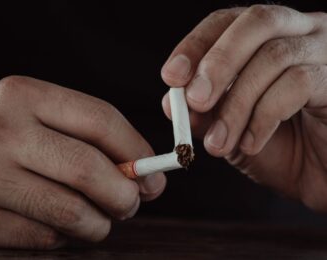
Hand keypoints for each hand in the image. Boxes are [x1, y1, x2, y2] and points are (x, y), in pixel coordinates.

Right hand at [0, 76, 165, 248]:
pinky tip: (61, 225)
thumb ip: (85, 136)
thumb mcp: (32, 115)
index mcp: (23, 95)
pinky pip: (44, 237)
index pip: (100, 119)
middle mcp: (0, 130)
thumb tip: (142, 173)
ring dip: (100, 222)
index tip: (154, 172)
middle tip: (132, 202)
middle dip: (125, 194)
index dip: (137, 150)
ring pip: (72, 211)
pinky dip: (66, 237)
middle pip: (89, 169)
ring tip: (100, 218)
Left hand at [161, 5, 326, 210]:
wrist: (320, 178)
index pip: (227, 22)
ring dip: (236, 105)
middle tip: (196, 101)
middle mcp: (301, 34)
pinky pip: (298, 83)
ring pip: (274, 56)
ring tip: (218, 142)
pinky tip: (250, 143)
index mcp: (269, 39)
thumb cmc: (280, 149)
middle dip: (217, 63)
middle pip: (256, 22)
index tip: (171, 77)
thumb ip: (203, 113)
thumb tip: (172, 100)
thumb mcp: (229, 131)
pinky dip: (264, 117)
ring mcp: (325, 53)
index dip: (195, 45)